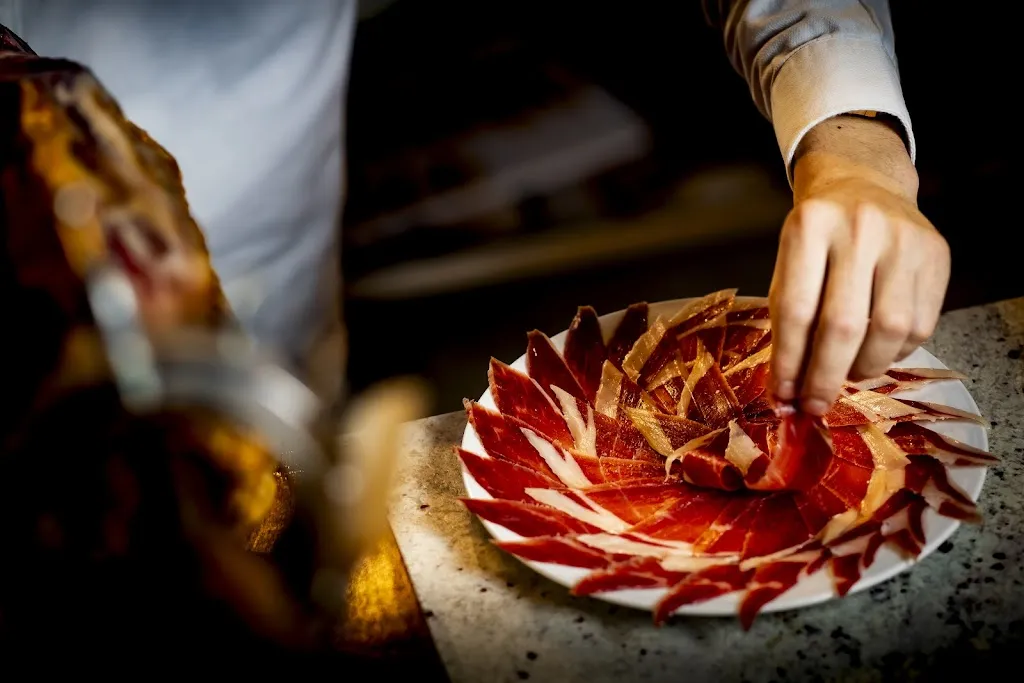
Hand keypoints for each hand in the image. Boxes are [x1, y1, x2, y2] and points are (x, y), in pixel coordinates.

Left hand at [768, 115, 950, 415]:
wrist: (863, 184)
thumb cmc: (816, 237)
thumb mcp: (789, 264)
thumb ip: (787, 322)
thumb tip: (786, 392)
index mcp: (808, 227)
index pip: (797, 311)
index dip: (789, 362)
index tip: (782, 396)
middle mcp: (859, 228)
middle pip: (843, 325)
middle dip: (825, 377)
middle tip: (813, 406)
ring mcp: (903, 240)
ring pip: (889, 330)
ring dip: (864, 368)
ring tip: (847, 375)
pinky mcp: (936, 254)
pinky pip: (920, 326)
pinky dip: (895, 353)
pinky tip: (876, 351)